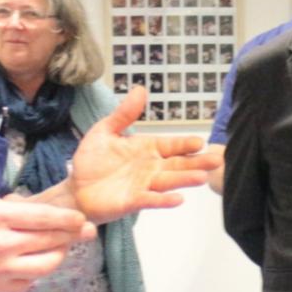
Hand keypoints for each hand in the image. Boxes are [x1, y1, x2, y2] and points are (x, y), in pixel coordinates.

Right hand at [0, 131, 93, 291]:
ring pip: (43, 266)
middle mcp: (2, 245)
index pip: (42, 218)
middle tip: (86, 232)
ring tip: (61, 248)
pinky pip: (25, 285)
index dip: (66, 219)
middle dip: (71, 237)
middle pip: (49, 242)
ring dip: (56, 257)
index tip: (81, 219)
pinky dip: (34, 276)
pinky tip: (33, 266)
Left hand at [68, 88, 220, 222]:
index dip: (185, 144)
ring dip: (185, 180)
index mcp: (146, 148)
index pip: (171, 145)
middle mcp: (150, 167)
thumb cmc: (91, 161)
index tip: (200, 142)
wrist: (74, 188)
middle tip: (217, 160)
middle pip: (177, 165)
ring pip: (168, 181)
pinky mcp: (132, 201)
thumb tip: (140, 89)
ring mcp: (143, 185)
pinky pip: (150, 200)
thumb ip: (124, 114)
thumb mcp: (105, 131)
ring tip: (202, 178)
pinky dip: (163, 200)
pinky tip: (178, 199)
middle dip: (197, 163)